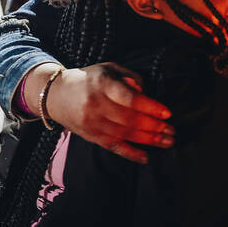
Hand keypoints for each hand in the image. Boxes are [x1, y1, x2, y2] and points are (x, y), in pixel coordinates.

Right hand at [35, 62, 173, 163]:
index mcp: (102, 84)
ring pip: (125, 134)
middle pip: (130, 119)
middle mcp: (96, 104)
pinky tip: (146, 157)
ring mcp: (93, 123)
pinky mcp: (91, 136)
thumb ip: (129, 77)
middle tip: (171, 130)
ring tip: (167, 141)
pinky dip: (131, 153)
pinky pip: (114, 147)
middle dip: (154, 127)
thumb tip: (145, 92)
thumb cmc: (89, 80)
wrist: (56, 95)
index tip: (167, 113)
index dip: (151, 107)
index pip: (130, 99)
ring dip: (149, 140)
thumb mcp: (108, 69)